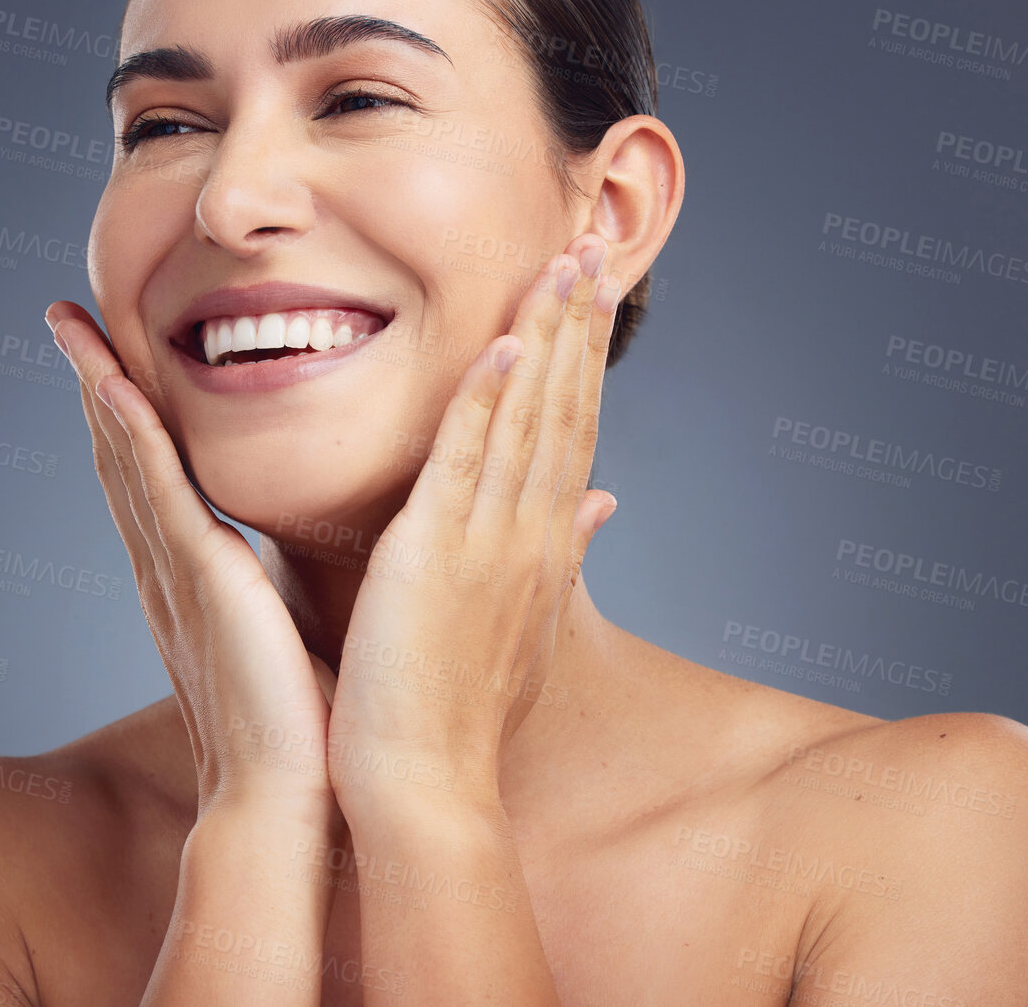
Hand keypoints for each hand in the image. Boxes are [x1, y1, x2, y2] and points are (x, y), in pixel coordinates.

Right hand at [45, 301, 341, 826]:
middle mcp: (166, 569)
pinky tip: (113, 384)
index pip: (150, 478)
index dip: (125, 415)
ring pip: (128, 458)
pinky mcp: (202, 579)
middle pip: (121, 455)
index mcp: (188, 580)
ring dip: (98, 386)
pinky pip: (159, 491)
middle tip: (68, 319)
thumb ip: (274, 593)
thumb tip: (302, 566)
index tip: (111, 357)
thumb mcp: (281, 637)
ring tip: (72, 326)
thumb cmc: (294, 727)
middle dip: (95, 382)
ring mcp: (175, 571)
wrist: (280, 798)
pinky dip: (131, 435)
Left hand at [325, 234, 621, 818]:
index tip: (593, 292)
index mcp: (541, 545)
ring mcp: (490, 541)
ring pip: (529, 420)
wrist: (426, 784)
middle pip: (565, 408)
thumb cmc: (460, 710)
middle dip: (581, 323)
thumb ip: (561, 553)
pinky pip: (468, 461)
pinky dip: (488, 399)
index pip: (571, 429)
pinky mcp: (437, 554)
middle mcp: (530, 534)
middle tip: (595, 242)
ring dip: (548, 337)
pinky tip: (502, 340)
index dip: (584, 356)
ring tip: (565, 262)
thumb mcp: (526, 623)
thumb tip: (601, 504)